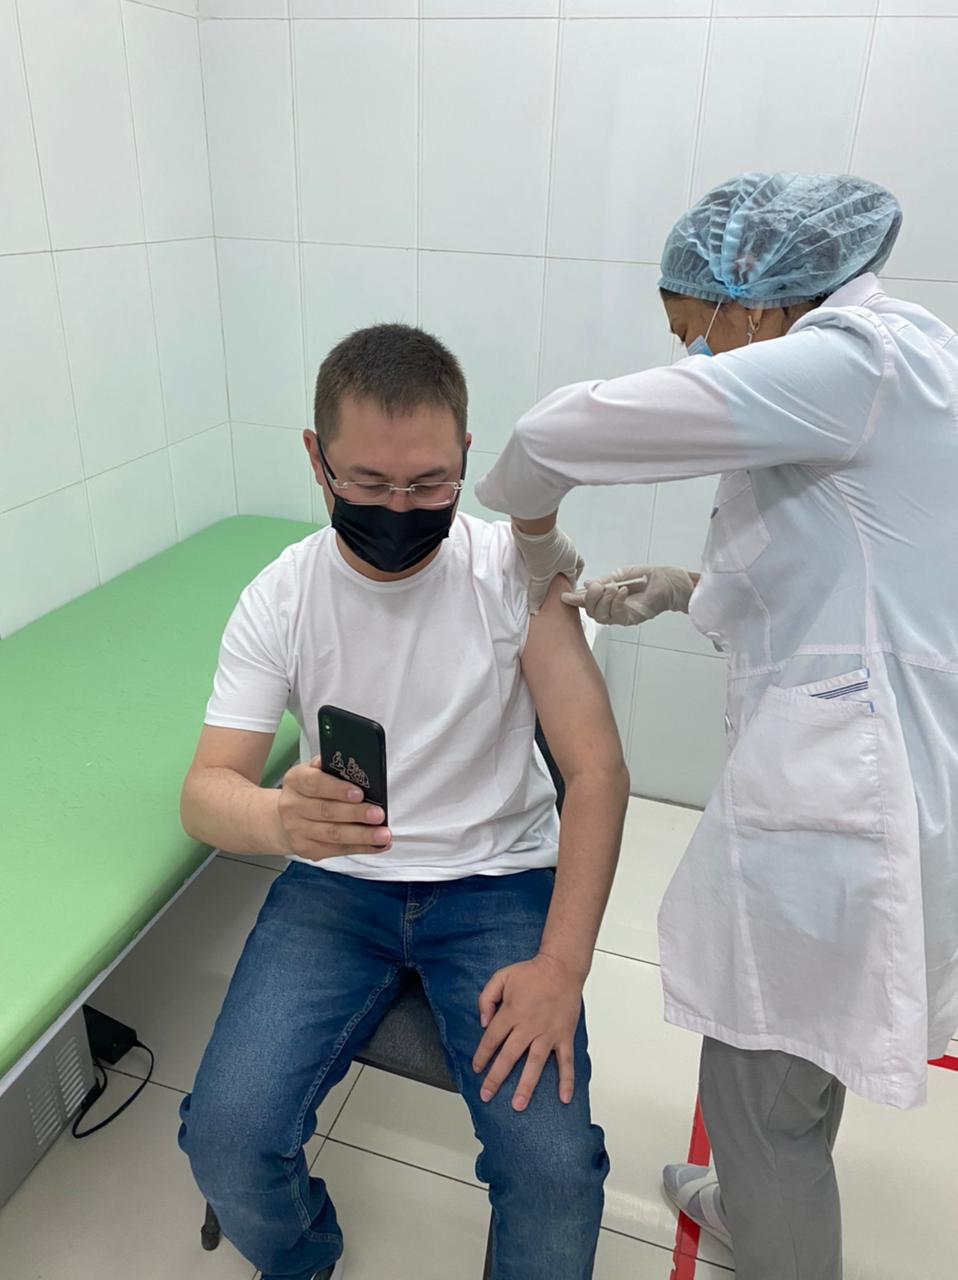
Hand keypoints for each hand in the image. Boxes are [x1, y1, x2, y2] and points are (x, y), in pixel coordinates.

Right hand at [275, 757, 391, 860]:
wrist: (285, 818)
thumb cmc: (308, 792)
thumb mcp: (314, 772)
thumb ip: (331, 768)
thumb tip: (355, 766)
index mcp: (296, 781)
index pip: (315, 783)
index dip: (338, 789)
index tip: (359, 794)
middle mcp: (292, 806)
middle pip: (327, 811)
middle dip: (356, 814)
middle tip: (378, 815)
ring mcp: (297, 830)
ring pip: (333, 834)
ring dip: (361, 835)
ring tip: (382, 834)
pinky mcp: (306, 849)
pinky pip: (337, 850)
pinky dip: (360, 848)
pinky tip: (377, 844)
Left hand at [472, 953, 583, 1111]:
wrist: (561, 967)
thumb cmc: (531, 972)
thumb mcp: (501, 977)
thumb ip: (486, 998)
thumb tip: (483, 1022)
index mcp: (512, 1012)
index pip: (492, 1038)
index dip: (482, 1055)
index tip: (476, 1068)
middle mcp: (529, 1026)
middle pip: (509, 1056)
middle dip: (496, 1077)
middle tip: (486, 1095)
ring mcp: (548, 1033)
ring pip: (535, 1063)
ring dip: (527, 1085)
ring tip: (518, 1105)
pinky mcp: (564, 1036)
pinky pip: (566, 1061)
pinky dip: (566, 1080)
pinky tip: (564, 1098)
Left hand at [511, 523, 583, 615]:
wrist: (533, 526)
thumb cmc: (543, 551)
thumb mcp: (540, 576)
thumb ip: (538, 593)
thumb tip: (535, 609)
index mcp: (572, 561)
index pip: (573, 578)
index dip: (567, 587)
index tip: (562, 594)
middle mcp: (569, 551)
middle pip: (571, 564)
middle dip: (566, 573)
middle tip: (557, 581)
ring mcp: (559, 541)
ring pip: (560, 555)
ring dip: (553, 563)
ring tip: (544, 571)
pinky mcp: (548, 535)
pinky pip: (549, 548)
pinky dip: (545, 554)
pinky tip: (535, 559)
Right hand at [562, 565, 695, 625]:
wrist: (670, 582)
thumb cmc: (650, 577)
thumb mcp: (623, 574)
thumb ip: (605, 580)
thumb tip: (587, 584)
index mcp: (609, 598)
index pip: (589, 602)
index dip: (576, 600)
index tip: (565, 596)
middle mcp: (613, 609)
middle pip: (591, 612)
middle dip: (590, 598)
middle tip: (599, 586)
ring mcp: (622, 616)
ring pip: (600, 616)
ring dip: (604, 600)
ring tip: (615, 587)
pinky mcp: (631, 619)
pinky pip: (616, 614)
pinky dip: (616, 601)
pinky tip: (623, 591)